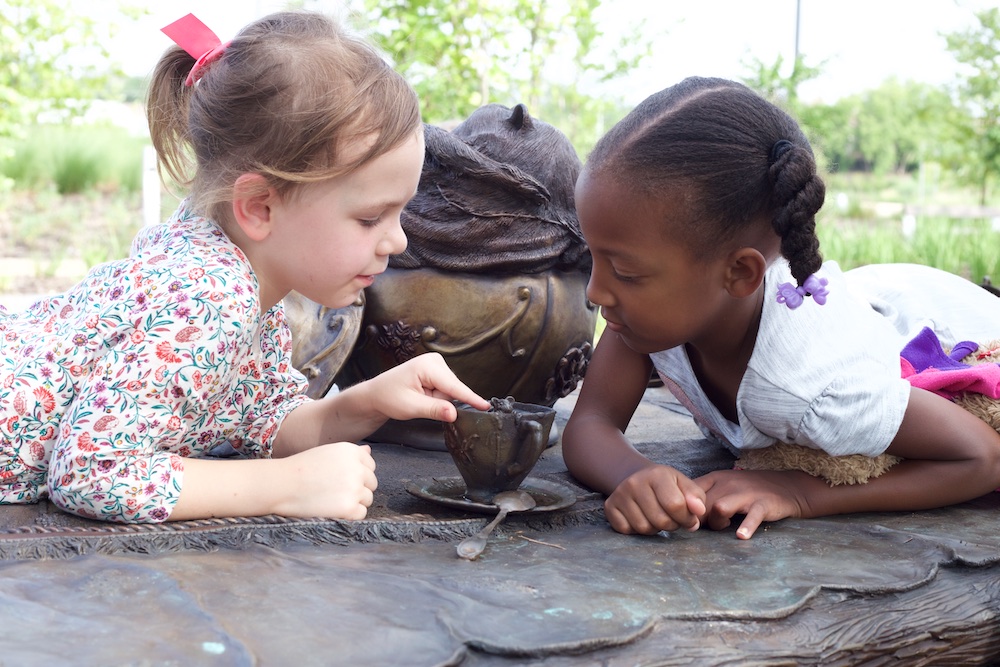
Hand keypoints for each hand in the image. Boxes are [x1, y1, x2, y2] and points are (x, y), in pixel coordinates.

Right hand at [275, 442, 377, 519]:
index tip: (340, 479)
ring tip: (332, 500)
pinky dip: (349, 515)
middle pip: (371, 483)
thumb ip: (350, 454)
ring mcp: (354, 489)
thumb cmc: (300, 468)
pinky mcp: (349, 508)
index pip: (370, 466)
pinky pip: (361, 514)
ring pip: (368, 499)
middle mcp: (357, 468)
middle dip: (358, 488)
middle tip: (335, 491)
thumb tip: (369, 451)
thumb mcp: (327, 453)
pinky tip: (333, 509)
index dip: (357, 474)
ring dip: (354, 502)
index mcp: (352, 452)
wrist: (282, 485)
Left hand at [360, 353, 490, 423]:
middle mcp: (435, 361)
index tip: (486, 406)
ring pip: (450, 391)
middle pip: (453, 389)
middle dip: (441, 402)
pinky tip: (422, 395)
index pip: (454, 386)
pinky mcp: (436, 370)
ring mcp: (436, 364)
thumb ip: (434, 410)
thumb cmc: (388, 397)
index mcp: (428, 366)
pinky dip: (436, 397)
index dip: (471, 399)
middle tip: (419, 402)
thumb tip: (454, 413)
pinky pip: (445, 389)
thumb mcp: (411, 407)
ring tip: (418, 398)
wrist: (376, 394)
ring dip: (437, 400)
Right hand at [604, 464, 706, 534]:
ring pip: (643, 528)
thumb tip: (699, 511)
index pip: (676, 506)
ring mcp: (620, 494)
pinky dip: (636, 530)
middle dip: (672, 525)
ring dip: (655, 529)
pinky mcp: (610, 506)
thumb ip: (696, 497)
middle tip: (672, 519)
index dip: (687, 518)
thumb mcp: (684, 485)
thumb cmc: (666, 485)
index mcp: (657, 474)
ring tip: (657, 518)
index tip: (690, 518)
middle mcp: (635, 482)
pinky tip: (642, 518)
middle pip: (660, 520)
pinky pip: (626, 530)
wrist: (637, 478)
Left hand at [696, 469, 813, 538]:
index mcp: (715, 478)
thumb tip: (683, 514)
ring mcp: (745, 494)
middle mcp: (728, 484)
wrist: (787, 487)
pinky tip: (741, 536)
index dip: (685, 508)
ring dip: (717, 523)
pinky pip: (751, 517)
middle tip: (708, 528)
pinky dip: (746, 527)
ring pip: (718, 508)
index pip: (689, 491)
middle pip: (701, 504)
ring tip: (725, 527)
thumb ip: (704, 497)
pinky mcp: (762, 505)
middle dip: (700, 520)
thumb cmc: (749, 491)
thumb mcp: (724, 486)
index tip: (688, 519)